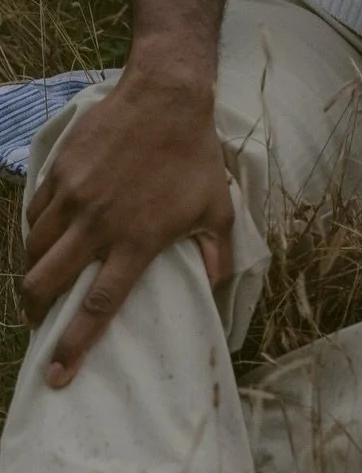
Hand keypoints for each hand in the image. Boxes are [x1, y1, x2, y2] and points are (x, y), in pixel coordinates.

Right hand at [22, 57, 234, 386]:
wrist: (166, 96)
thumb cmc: (195, 155)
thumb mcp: (217, 206)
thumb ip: (216, 251)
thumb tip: (217, 285)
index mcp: (135, 241)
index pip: (97, 306)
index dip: (73, 346)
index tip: (56, 376)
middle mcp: (97, 224)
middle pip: (45, 284)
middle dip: (34, 311)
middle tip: (38, 322)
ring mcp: (74, 197)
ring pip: (33, 251)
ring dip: (32, 273)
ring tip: (40, 282)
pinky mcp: (59, 172)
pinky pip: (34, 214)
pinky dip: (35, 231)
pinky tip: (45, 237)